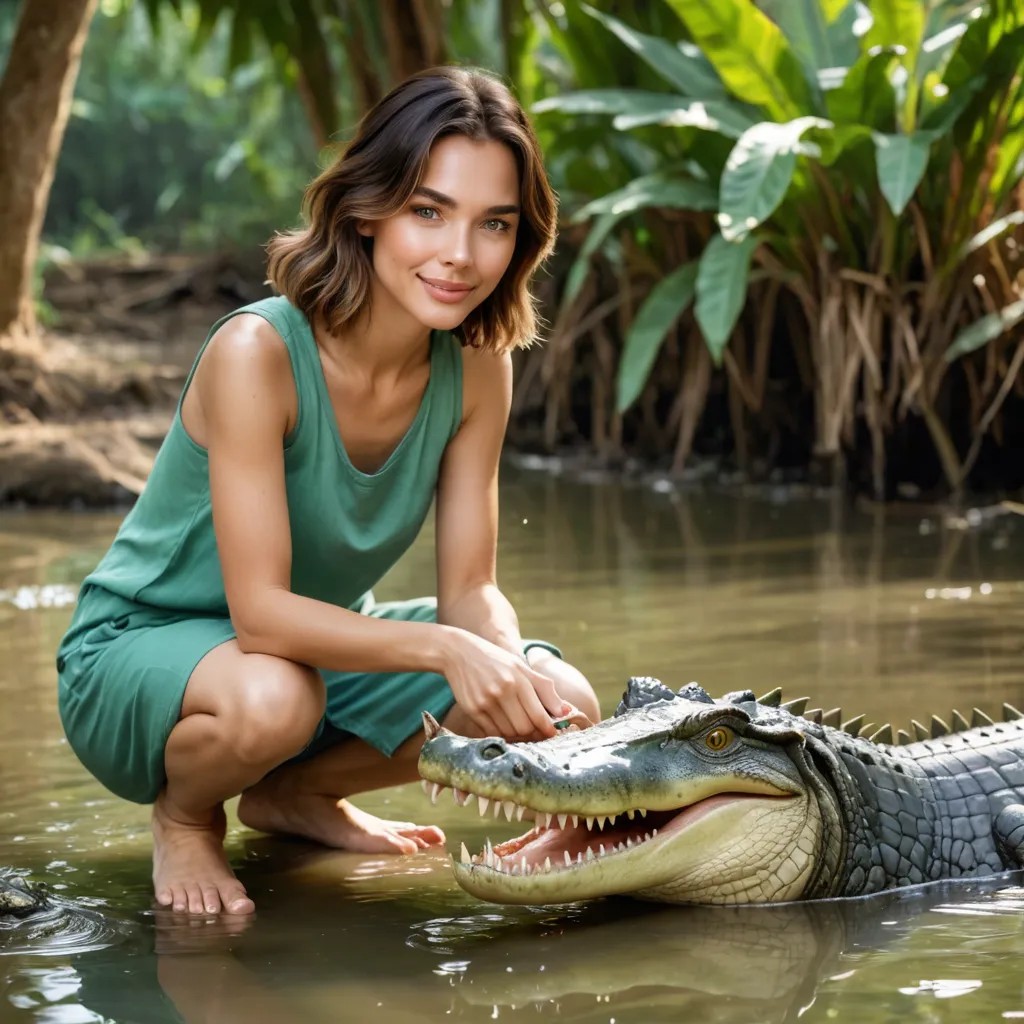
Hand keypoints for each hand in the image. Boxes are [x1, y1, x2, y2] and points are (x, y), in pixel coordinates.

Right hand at [439, 628, 570, 738]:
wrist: (458, 652)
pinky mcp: (472, 710)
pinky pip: (492, 732)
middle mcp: (503, 691)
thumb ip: (545, 688)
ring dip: (518, 737)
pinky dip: (501, 734)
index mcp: (519, 680)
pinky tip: (505, 727)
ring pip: (509, 733)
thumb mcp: (521, 667)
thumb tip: (566, 710)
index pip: (538, 716)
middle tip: (537, 734)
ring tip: (521, 731)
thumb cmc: (495, 660)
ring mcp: (486, 702)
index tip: (551, 734)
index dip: (547, 730)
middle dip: (534, 735)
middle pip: (525, 728)